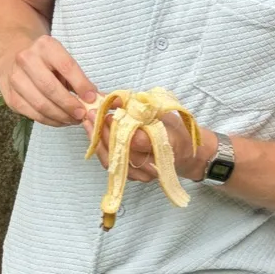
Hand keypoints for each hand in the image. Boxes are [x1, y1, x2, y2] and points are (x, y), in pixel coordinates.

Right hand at [0, 34, 97, 126]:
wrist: (12, 56)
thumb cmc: (46, 60)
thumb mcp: (62, 59)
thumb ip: (79, 78)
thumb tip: (99, 99)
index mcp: (45, 46)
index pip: (66, 66)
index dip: (81, 84)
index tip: (92, 98)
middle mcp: (27, 59)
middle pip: (51, 88)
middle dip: (69, 105)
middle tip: (83, 114)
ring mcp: (15, 78)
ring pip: (40, 104)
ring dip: (61, 116)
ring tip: (74, 120)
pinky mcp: (10, 96)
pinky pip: (32, 114)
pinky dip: (50, 121)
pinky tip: (61, 120)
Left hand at [83, 108, 210, 182]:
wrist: (185, 154)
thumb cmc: (174, 129)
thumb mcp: (161, 111)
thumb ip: (137, 105)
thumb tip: (112, 97)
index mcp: (166, 143)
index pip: (138, 141)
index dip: (120, 128)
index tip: (108, 113)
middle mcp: (154, 164)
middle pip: (122, 152)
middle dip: (104, 132)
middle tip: (92, 114)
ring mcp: (143, 174)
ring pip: (114, 162)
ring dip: (98, 141)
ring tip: (88, 123)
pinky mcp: (134, 178)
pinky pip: (113, 167)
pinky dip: (101, 150)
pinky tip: (94, 135)